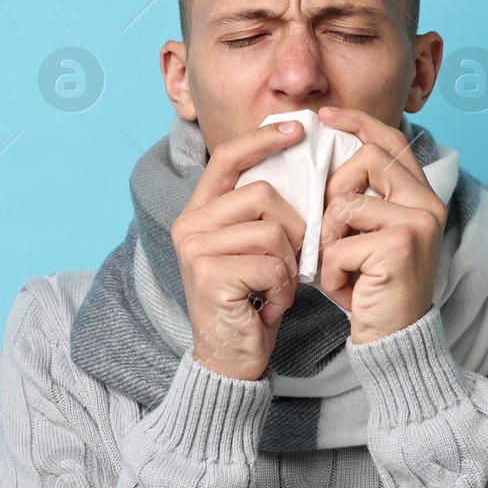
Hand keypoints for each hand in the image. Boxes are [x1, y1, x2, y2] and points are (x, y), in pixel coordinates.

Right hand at [173, 119, 306, 380]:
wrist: (231, 358)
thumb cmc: (251, 301)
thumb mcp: (256, 248)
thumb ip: (263, 212)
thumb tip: (298, 167)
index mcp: (198, 212)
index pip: (227, 158)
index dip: (262, 139)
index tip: (296, 129)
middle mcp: (189, 225)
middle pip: (262, 194)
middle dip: (292, 228)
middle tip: (289, 263)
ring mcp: (196, 249)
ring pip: (272, 231)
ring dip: (288, 265)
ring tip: (275, 288)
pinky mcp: (211, 274)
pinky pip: (273, 264)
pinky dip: (284, 289)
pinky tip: (270, 306)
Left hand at [314, 105, 446, 344]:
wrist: (393, 339)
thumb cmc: (372, 288)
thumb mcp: (365, 236)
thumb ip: (357, 200)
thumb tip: (323, 161)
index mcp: (421, 196)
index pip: (390, 141)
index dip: (358, 122)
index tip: (325, 116)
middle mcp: (427, 204)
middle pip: (366, 159)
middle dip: (335, 191)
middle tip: (333, 231)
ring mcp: (417, 223)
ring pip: (346, 202)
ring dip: (330, 238)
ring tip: (342, 266)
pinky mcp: (400, 246)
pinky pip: (341, 242)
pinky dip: (333, 270)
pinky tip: (347, 288)